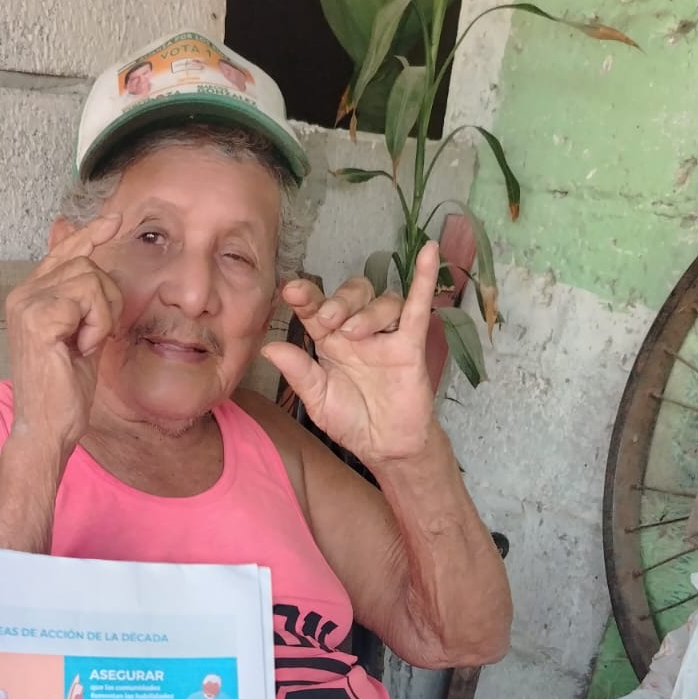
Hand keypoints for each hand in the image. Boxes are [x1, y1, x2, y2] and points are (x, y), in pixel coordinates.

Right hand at [7, 214, 123, 456]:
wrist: (48, 427)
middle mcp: (23, 295)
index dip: (90, 234)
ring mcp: (27, 304)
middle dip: (107, 299)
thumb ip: (85, 298)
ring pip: (90, 278)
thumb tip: (90, 259)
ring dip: (102, 314)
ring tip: (86, 343)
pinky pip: (88, 299)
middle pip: (86, 264)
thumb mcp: (82, 335)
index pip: (64, 252)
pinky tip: (82, 348)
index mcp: (30, 296)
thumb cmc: (64, 390)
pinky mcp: (38, 318)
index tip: (115, 220)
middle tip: (98, 334)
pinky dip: (97, 325)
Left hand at [264, 241, 438, 465]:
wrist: (385, 446)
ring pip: (382, 300)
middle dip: (338, 301)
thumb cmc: (350, 420)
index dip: (305, 296)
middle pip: (351, 294)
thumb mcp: (317, 399)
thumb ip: (298, 373)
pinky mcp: (411, 344)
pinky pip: (419, 307)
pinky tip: (429, 252)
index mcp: (330, 342)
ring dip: (367, 311)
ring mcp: (386, 335)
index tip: (290, 291)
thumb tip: (268, 348)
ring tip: (355, 334)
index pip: (316, 309)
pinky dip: (424, 280)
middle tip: (328, 321)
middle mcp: (358, 331)